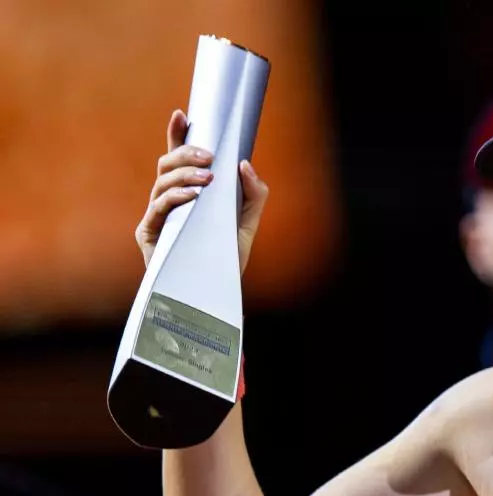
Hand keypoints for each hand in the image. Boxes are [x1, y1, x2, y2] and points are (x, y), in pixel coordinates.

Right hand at [134, 108, 268, 273]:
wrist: (217, 293)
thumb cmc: (226, 258)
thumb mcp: (247, 223)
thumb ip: (252, 194)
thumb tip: (244, 162)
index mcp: (187, 194)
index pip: (178, 159)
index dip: (176, 134)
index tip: (183, 114)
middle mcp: (168, 201)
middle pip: (166, 164)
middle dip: (186, 153)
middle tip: (209, 156)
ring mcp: (156, 216)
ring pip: (161, 181)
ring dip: (184, 175)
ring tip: (207, 178)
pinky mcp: (149, 234)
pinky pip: (158, 208)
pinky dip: (175, 197)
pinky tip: (193, 197)